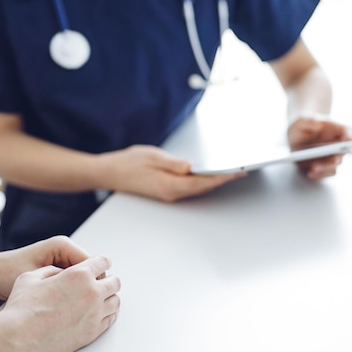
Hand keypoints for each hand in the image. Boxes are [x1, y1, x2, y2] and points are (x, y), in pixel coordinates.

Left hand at [0, 236, 89, 300]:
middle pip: (91, 271)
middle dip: (87, 289)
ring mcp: (63, 259)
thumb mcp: (34, 278)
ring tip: (71, 309)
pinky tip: (65, 306)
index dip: (92, 285)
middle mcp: (66, 250)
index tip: (86, 304)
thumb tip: (83, 291)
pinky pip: (75, 282)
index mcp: (62, 246)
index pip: (92, 264)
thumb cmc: (6, 274)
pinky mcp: (60, 269)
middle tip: (80, 309)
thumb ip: (59, 282)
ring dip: (79, 292)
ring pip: (85, 278)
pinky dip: (72, 293)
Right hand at [0, 255, 120, 351]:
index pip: (103, 262)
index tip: (99, 266)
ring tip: (101, 299)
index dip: (101, 262)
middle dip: (108, 280)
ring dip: (109, 298)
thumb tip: (61, 273)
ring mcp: (95, 314)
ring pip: (115, 301)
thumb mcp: (31, 276)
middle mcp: (92, 292)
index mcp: (79, 274)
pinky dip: (108, 314)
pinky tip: (100, 313)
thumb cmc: (21, 307)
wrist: (18, 337)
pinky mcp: (93, 332)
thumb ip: (52, 271)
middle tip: (101, 283)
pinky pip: (110, 319)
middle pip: (115, 282)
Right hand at [97, 145, 245, 201]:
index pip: (202, 182)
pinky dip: (204, 181)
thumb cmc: (129, 163)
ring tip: (232, 171)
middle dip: (223, 179)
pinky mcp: (167, 190)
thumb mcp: (152, 157)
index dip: (221, 177)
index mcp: (169, 185)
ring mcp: (169, 194)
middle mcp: (172, 193)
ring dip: (215, 181)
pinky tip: (211, 174)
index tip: (237, 172)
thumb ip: (173, 163)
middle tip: (242, 170)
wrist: (110, 173)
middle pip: (203, 187)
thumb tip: (191, 167)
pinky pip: (190, 187)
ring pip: (198, 188)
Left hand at [287, 116, 351, 179]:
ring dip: (326, 168)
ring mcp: (331, 157)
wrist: (295, 136)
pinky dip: (319, 174)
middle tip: (331, 160)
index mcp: (335, 129)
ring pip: (334, 165)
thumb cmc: (302, 125)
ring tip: (314, 168)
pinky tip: (310, 173)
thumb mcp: (302, 120)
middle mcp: (336, 145)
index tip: (346, 140)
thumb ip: (309, 120)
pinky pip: (325, 173)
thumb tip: (317, 122)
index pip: (347, 131)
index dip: (349, 136)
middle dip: (337, 157)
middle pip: (342, 153)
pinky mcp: (323, 167)